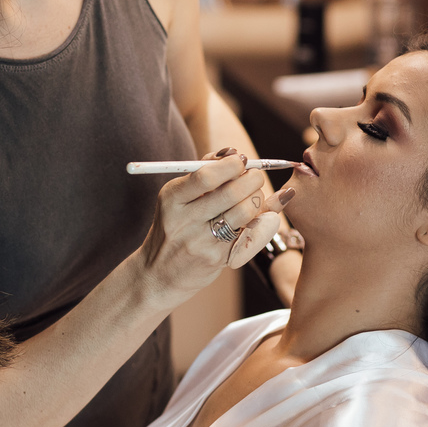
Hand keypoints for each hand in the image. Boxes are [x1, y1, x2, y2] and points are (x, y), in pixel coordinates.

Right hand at [139, 149, 289, 305]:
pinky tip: (269, 213)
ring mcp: (203, 242)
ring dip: (258, 199)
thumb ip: (202, 173)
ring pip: (244, 213)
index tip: (241, 160)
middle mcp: (185, 221)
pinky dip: (265, 220)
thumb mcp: (176, 198)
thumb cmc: (173, 227)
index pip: (206, 177)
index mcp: (172, 199)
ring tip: (254, 195)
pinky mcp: (219, 259)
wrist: (158, 274)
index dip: (231, 165)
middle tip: (255, 176)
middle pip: (230, 194)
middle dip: (252, 179)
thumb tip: (232, 152)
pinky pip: (252, 235)